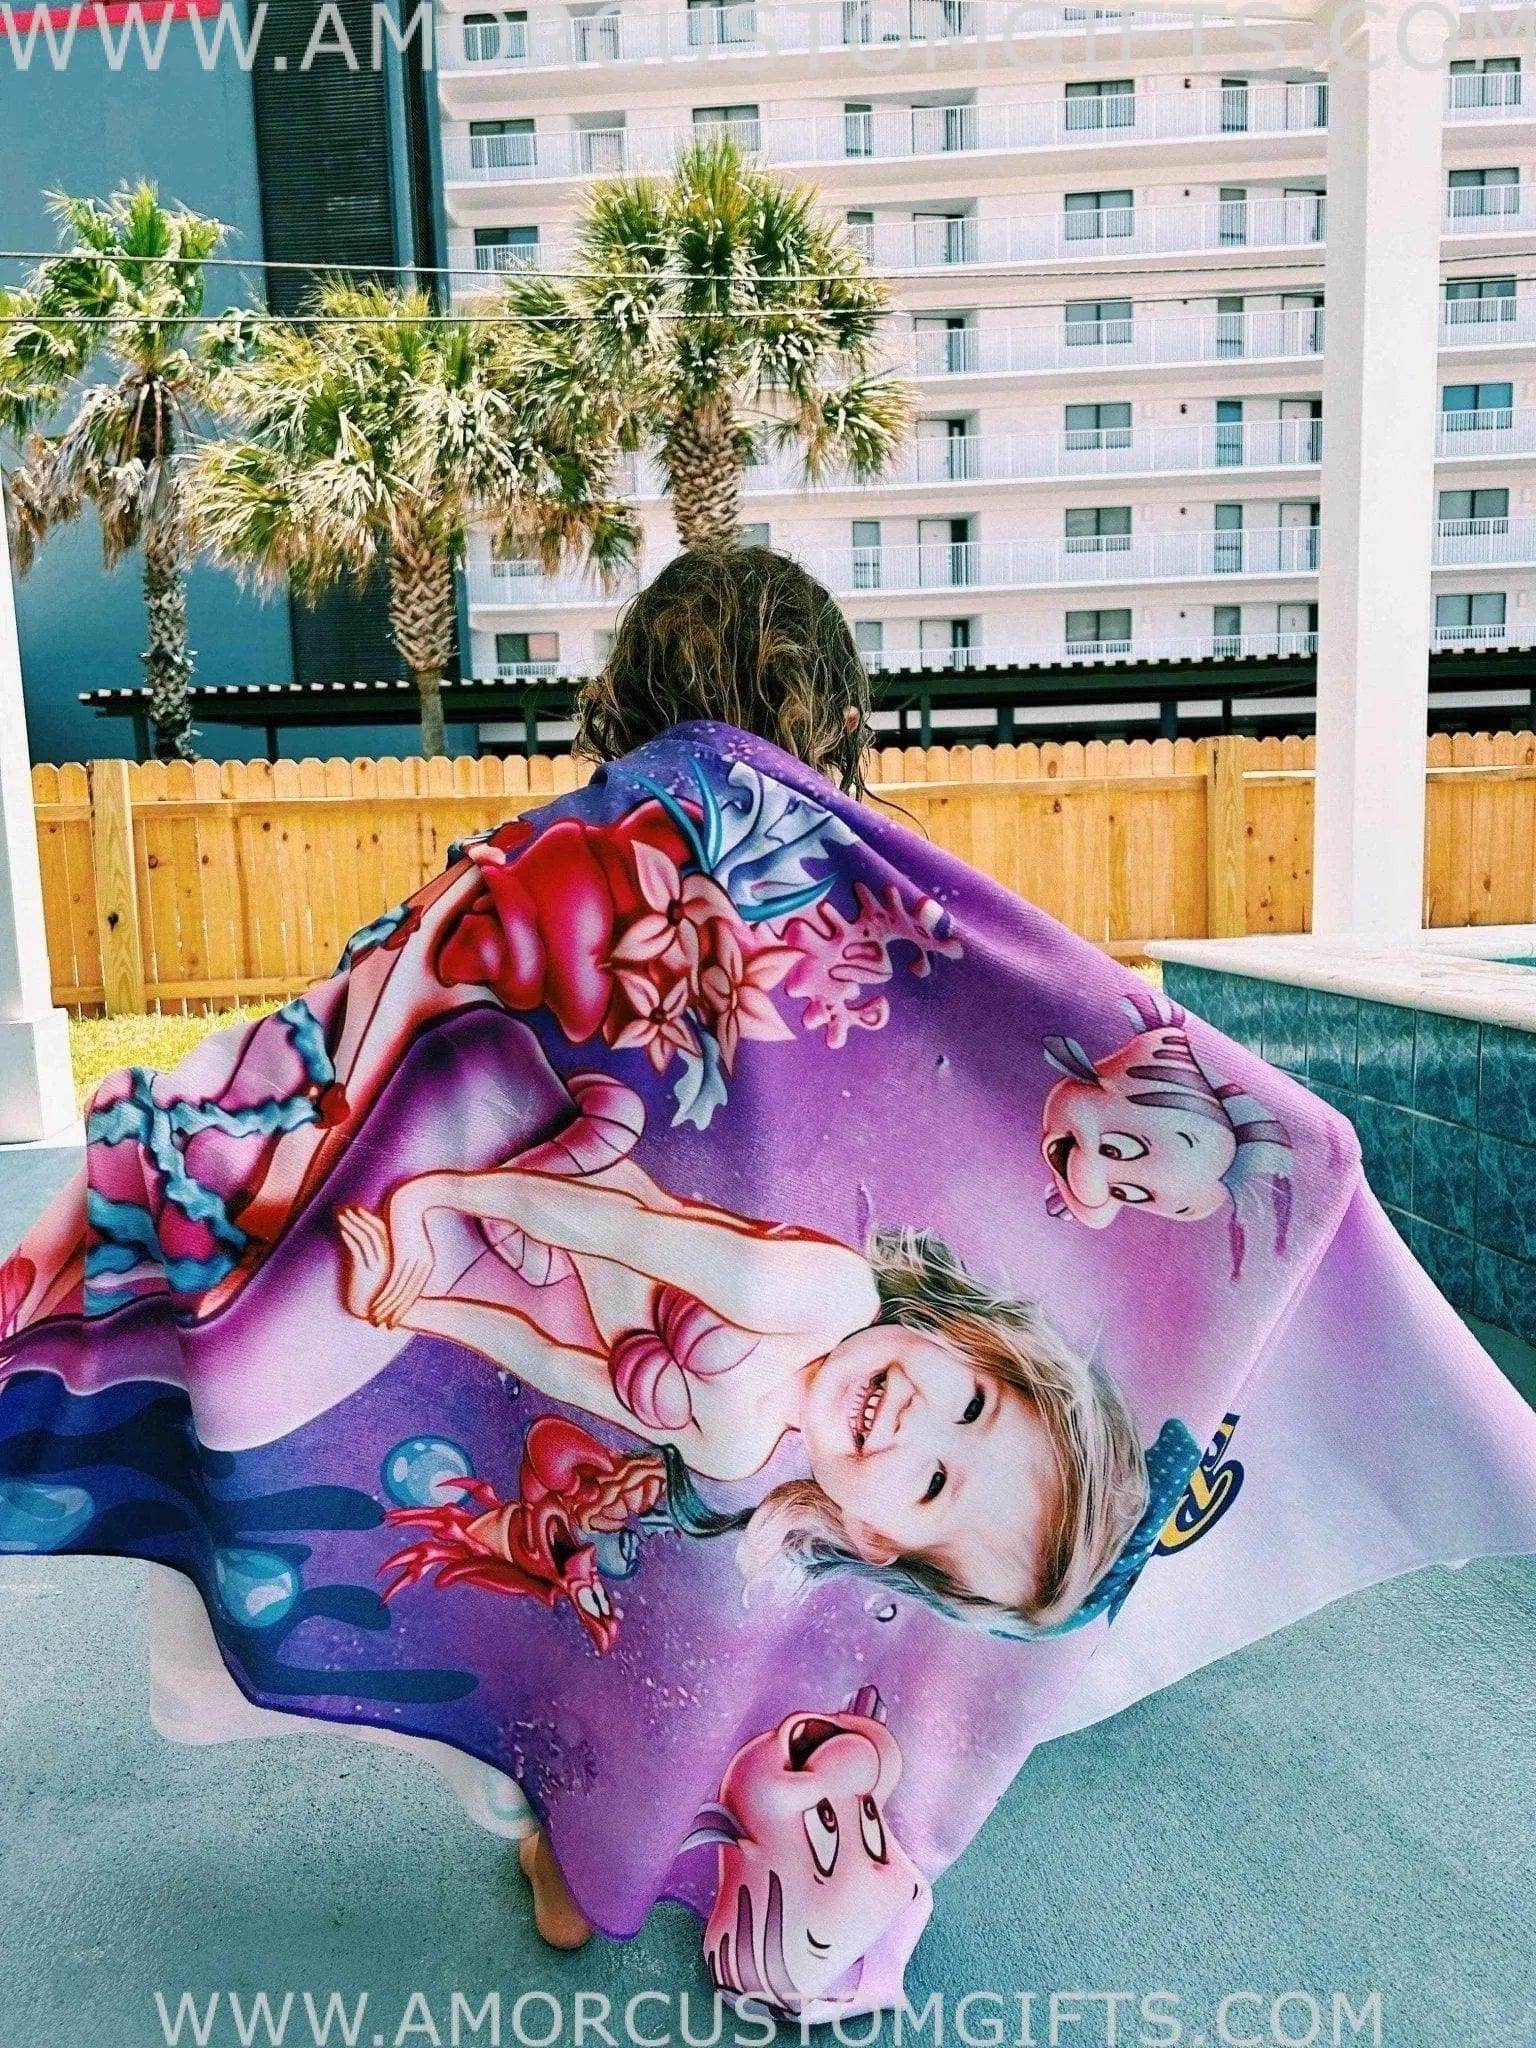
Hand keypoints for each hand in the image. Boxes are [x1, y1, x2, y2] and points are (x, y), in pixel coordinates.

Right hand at [361, 1183, 436, 1327]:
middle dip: (393, 1312)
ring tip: (373, 1319)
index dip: (401, 1306)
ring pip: (399, 1292)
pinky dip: (385, 1295)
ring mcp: (413, 1261)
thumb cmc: (413, 1215)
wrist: (420, 1196)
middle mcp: (421, 1266)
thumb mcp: (411, 1237)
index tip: (392, 1318)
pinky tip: (375, 1304)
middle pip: (406, 1295)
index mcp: (425, 1264)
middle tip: (380, 1325)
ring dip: (386, 1307)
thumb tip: (400, 1261)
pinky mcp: (403, 1255)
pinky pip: (393, 1281)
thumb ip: (405, 1252)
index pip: (411, 1291)